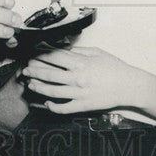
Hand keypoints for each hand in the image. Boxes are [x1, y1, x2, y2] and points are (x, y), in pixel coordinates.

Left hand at [22, 46, 142, 113]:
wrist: (129, 86)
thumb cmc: (115, 68)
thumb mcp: (97, 52)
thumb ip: (79, 51)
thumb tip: (63, 48)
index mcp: (81, 63)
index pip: (56, 57)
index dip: (42, 53)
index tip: (34, 52)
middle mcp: (78, 78)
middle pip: (50, 74)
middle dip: (35, 70)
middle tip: (25, 68)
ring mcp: (79, 93)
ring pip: (53, 91)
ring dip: (39, 87)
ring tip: (30, 83)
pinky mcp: (83, 106)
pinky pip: (64, 108)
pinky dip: (53, 107)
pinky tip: (47, 103)